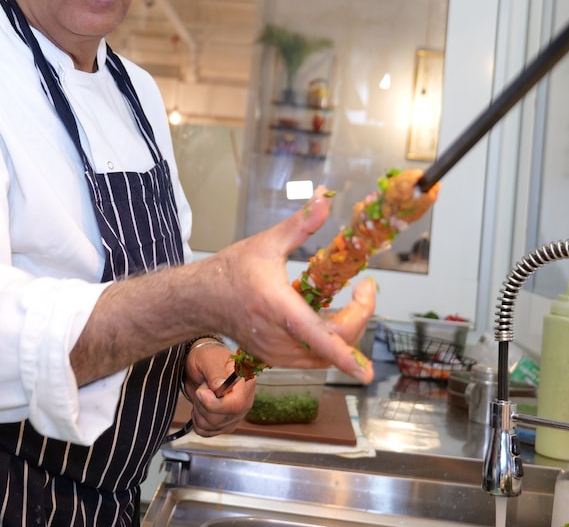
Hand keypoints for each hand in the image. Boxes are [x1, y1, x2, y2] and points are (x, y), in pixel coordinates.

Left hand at [182, 340, 255, 436]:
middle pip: (221, 418)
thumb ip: (214, 373)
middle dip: (202, 405)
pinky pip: (208, 432)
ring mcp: (236, 414)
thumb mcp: (207, 359)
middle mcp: (245, 400)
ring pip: (212, 426)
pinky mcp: (226, 423)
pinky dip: (198, 421)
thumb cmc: (206, 356)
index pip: (235, 404)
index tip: (202, 392)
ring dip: (199, 412)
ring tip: (202, 395)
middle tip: (202, 388)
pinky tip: (201, 407)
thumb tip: (219, 389)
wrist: (201, 364)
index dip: (214, 403)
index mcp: (244, 382)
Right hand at [205, 187, 376, 383]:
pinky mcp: (276, 360)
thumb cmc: (231, 271)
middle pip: (333, 345)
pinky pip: (313, 358)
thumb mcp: (266, 242)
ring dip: (345, 332)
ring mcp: (276, 353)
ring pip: (325, 356)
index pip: (318, 338)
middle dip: (358, 318)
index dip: (346, 358)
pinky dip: (330, 341)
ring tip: (351, 301)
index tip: (367, 371)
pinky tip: (328, 315)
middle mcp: (278, 337)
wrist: (201, 299)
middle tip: (363, 289)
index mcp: (277, 307)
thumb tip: (325, 198)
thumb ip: (301, 224)